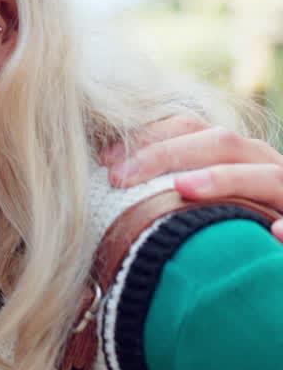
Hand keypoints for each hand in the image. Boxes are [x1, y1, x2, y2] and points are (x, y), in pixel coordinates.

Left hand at [101, 113, 282, 234]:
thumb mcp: (201, 196)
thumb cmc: (231, 223)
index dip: (147, 137)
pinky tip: (274, 234)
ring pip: (265, 176)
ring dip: (224, 179)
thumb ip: (169, 184)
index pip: (190, 127)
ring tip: (183, 189)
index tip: (104, 160)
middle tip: (119, 177)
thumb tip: (109, 184)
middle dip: (166, 154)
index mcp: (234, 152)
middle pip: (220, 142)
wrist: (280, 242)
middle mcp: (264, 163)